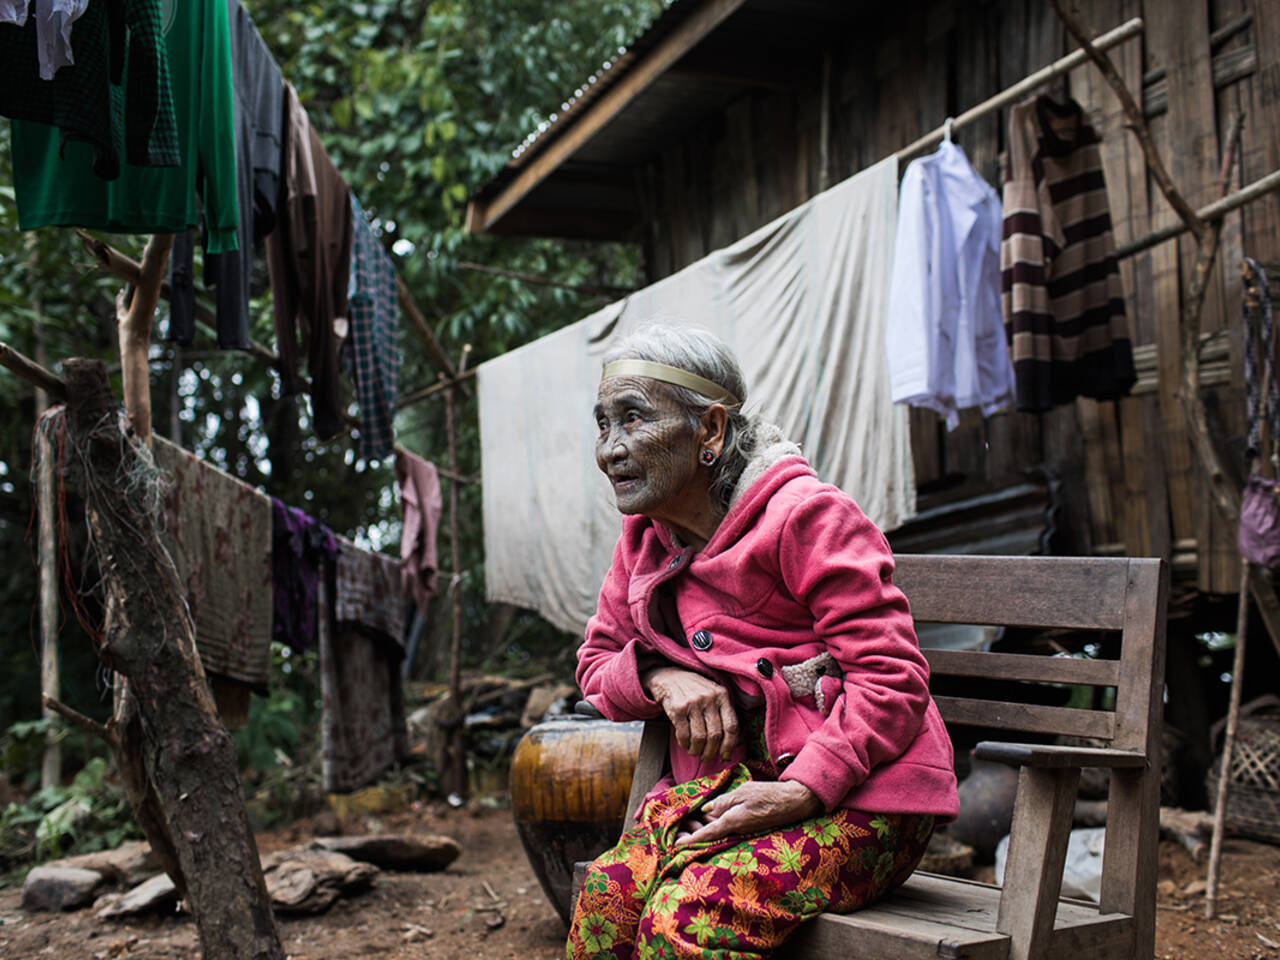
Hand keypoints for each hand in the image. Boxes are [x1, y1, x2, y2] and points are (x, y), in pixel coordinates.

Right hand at [641, 666, 738, 762]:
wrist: (669, 677)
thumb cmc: (695, 690)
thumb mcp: (714, 694)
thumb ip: (724, 713)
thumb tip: (733, 743)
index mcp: (723, 696)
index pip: (732, 726)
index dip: (730, 745)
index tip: (725, 754)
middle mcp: (709, 698)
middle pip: (715, 735)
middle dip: (711, 752)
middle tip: (706, 757)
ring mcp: (693, 703)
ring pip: (700, 737)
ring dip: (697, 750)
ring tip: (695, 751)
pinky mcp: (677, 709)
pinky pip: (684, 734)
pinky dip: (684, 744)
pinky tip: (685, 743)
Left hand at [674, 780, 821, 846]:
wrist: (792, 803)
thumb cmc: (767, 795)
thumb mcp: (742, 793)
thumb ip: (723, 802)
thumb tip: (707, 810)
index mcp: (731, 822)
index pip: (706, 834)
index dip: (690, 840)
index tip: (675, 846)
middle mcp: (735, 831)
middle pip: (710, 835)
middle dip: (693, 835)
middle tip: (678, 834)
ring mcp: (741, 831)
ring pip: (717, 833)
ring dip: (703, 831)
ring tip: (689, 827)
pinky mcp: (747, 829)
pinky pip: (727, 830)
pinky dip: (715, 827)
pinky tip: (710, 820)